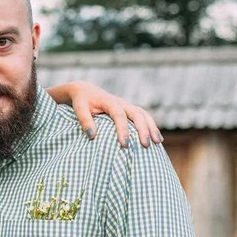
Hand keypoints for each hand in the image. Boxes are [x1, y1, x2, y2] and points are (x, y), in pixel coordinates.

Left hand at [46, 81, 161, 147]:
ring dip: (152, 127)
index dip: (122, 129)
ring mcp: (127, 105)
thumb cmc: (82, 101)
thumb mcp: (79, 108)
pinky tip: (157, 138)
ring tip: (157, 142)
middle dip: (143, 129)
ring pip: (143, 114)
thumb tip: (92, 135)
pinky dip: (152, 126)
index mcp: (108, 101)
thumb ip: (84, 120)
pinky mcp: (129, 109)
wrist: (86, 90)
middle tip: (145, 145)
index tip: (125, 144)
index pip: (118, 114)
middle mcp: (121, 102)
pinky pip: (144, 116)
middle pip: (136, 114)